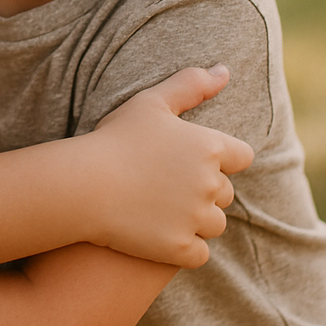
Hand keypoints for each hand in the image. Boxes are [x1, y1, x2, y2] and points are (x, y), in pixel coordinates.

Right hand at [89, 65, 254, 268]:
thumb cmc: (114, 139)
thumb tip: (225, 71)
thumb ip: (191, 84)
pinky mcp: (182, 249)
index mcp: (210, 147)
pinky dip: (184, 248)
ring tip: (160, 210)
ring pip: (214, 225)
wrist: (83, 185)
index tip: (190, 162)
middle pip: (226, 194)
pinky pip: (199, 254)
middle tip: (165, 186)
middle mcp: (211, 184)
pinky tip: (158, 235)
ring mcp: (197, 219)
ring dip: (195, 221)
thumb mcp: (151, 102)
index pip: (242, 157)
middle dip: (203, 191)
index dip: (220, 160)